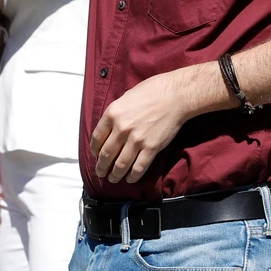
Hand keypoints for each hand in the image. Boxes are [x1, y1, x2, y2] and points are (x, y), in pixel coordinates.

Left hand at [91, 65, 204, 183]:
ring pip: (120, 165)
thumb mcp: (125, 98)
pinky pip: (138, 167)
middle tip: (100, 172)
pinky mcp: (151, 148)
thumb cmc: (152, 92)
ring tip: (113, 179)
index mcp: (112, 114)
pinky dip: (133, 176)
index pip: (96, 138)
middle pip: (106, 154)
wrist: (175, 96)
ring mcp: (136, 140)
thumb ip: (116, 114)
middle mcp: (121, 128)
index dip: (94, 151)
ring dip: (114, 175)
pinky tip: (130, 179)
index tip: (96, 155)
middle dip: (101, 167)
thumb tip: (110, 128)